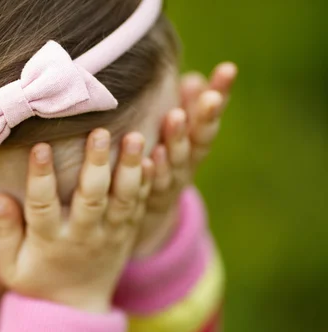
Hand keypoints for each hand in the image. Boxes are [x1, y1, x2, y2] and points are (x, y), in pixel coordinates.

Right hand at [0, 129, 152, 312]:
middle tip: (98, 132)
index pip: (43, 206)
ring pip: (122, 199)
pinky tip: (153, 156)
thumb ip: (3, 232)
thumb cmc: (37, 280)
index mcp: (50, 242)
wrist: (76, 308)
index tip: (40, 148)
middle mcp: (83, 236)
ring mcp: (109, 235)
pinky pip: (139, 206)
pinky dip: (146, 182)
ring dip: (129, 167)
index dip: (41, 178)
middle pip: (92, 198)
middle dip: (95, 164)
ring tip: (135, 136)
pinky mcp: (126, 233)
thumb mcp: (10, 266)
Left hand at [133, 62, 237, 257]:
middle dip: (204, 116)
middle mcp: (187, 163)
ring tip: (174, 117)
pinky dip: (152, 173)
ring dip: (176, 140)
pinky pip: (152, 186)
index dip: (220, 93)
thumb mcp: (177, 140)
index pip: (209, 114)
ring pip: (176, 161)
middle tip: (210, 97)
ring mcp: (170, 183)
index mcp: (194, 143)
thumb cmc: (162, 167)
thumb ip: (185, 112)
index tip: (227, 69)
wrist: (147, 217)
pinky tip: (150, 160)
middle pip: (199, 138)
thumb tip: (194, 78)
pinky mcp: (151, 201)